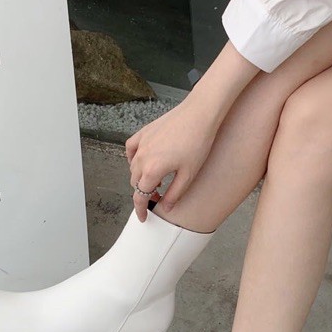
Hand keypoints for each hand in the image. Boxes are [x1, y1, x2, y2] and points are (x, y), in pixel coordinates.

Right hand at [125, 99, 217, 221]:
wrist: (200, 114)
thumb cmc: (198, 143)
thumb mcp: (189, 175)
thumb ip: (175, 194)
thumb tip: (166, 208)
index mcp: (152, 170)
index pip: (139, 196)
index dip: (140, 209)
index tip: (143, 218)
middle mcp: (142, 157)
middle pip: (135, 182)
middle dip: (143, 193)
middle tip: (158, 197)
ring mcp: (142, 143)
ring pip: (133, 167)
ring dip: (141, 177)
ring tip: (158, 180)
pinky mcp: (144, 132)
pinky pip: (131, 149)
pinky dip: (134, 158)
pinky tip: (144, 160)